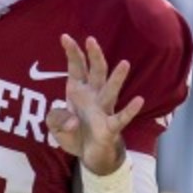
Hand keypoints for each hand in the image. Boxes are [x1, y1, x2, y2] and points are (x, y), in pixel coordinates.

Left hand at [46, 34, 143, 173]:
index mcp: (78, 91)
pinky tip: (138, 100)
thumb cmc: (73, 134)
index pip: (76, 68)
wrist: (89, 155)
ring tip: (125, 63)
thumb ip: (56, 118)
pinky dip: (129, 110)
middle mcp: (93, 96)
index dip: (71, 53)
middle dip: (93, 56)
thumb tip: (73, 121)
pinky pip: (120, 117)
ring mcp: (103, 110)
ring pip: (111, 90)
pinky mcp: (110, 127)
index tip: (65, 36)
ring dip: (116, 78)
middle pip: (95, 72)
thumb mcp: (54, 125)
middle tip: (91, 39)